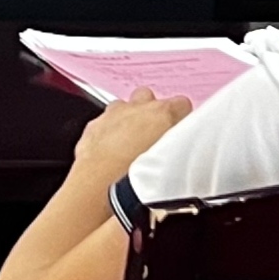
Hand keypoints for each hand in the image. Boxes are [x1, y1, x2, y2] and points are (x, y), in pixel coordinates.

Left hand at [71, 90, 191, 184]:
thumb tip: (185, 147)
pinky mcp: (93, 126)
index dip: (182, 116)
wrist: (103, 182)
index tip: (180, 128)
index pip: (181, 103)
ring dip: (128, 119)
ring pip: (123, 106)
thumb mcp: (176, 161)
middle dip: (151, 111)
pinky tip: (111, 151)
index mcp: (162, 112)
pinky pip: (103, 122)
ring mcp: (111, 114)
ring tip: (132, 143)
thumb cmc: (138, 173)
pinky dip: (107, 132)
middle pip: (148, 97)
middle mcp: (136, 108)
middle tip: (155, 133)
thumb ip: (181, 145)